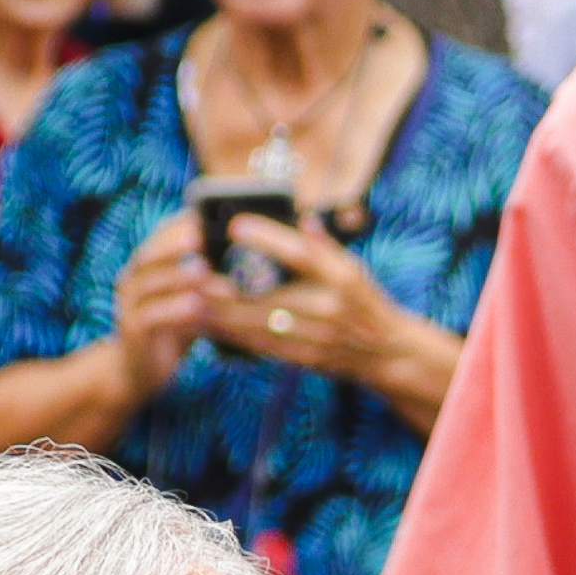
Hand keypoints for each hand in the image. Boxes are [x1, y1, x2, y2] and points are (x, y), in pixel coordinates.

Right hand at [94, 205, 222, 405]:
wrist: (138, 370)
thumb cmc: (176, 327)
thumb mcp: (193, 297)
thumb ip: (209, 277)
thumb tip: (254, 257)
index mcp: (147, 265)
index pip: (161, 235)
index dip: (182, 224)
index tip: (207, 215)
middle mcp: (133, 279)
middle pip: (150, 254)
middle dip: (174, 243)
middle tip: (200, 235)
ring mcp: (128, 304)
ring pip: (150, 283)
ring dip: (177, 275)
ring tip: (201, 268)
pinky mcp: (132, 330)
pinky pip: (151, 316)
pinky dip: (174, 309)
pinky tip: (196, 307)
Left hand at [208, 210, 436, 404]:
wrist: (387, 354)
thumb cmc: (366, 302)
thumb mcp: (354, 267)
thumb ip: (325, 244)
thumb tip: (302, 217)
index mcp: (341, 278)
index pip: (302, 254)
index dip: (267, 239)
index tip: (236, 225)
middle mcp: (328, 308)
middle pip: (269, 293)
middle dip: (226, 282)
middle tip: (193, 267)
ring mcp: (315, 336)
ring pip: (256, 322)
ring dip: (220, 310)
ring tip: (189, 295)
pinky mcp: (303, 357)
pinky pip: (260, 344)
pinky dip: (231, 333)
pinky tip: (207, 321)